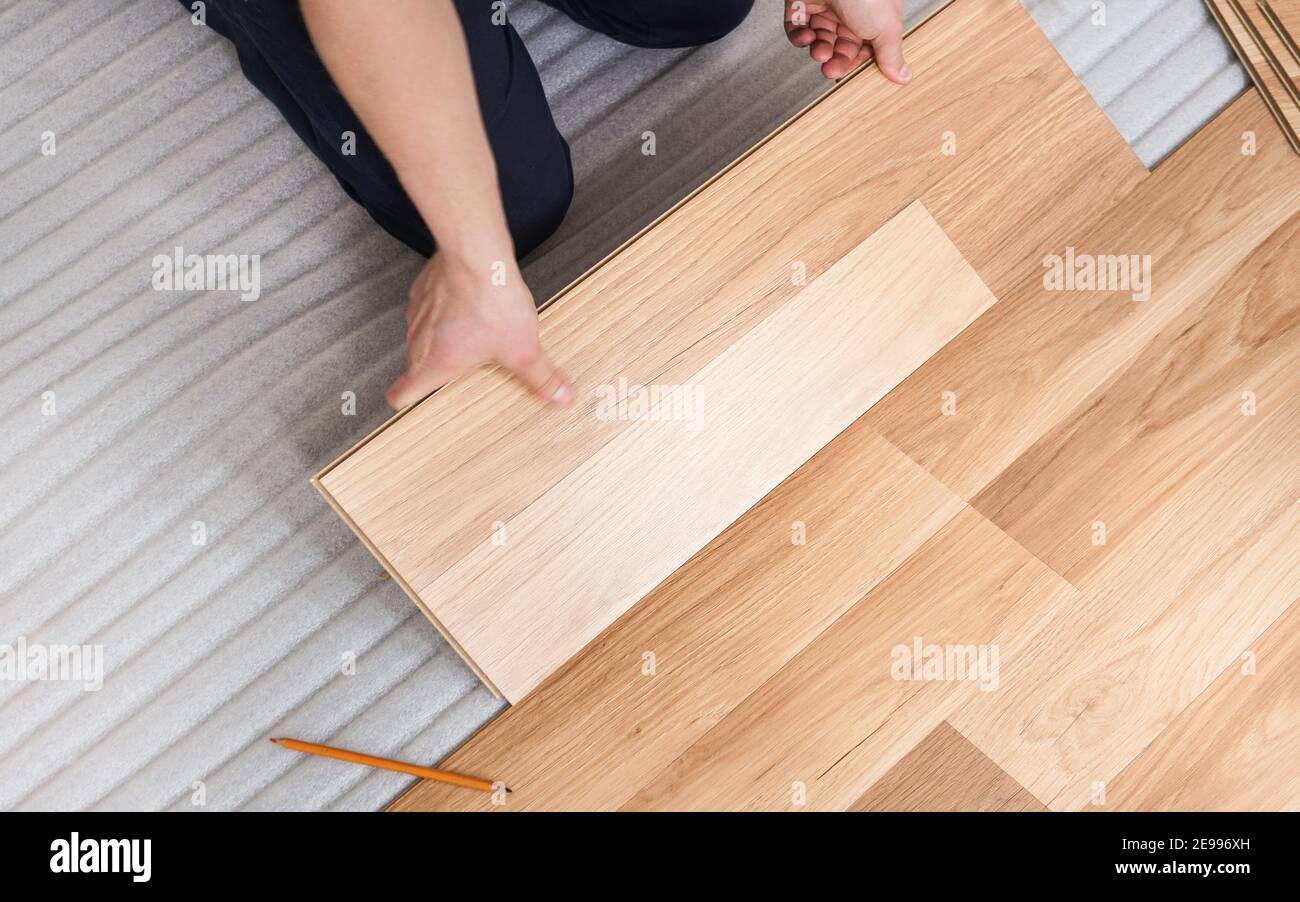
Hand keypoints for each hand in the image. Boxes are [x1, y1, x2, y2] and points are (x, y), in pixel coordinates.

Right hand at [385, 250, 573, 408]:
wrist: (477, 256)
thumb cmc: (491, 304)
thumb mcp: (523, 350)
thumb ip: (541, 378)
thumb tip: (560, 398)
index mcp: (435, 364)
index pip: (401, 393)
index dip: (405, 398)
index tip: (411, 400)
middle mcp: (419, 341)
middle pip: (418, 364)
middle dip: (439, 366)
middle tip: (465, 364)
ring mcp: (417, 314)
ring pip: (424, 334)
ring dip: (443, 335)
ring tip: (472, 331)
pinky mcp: (423, 289)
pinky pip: (430, 308)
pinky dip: (445, 309)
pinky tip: (469, 305)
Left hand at [784, 0, 909, 82]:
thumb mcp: (886, 26)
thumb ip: (891, 53)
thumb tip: (904, 76)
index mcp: (875, 16)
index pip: (866, 48)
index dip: (858, 64)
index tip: (853, 77)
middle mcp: (851, 11)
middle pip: (841, 47)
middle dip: (836, 62)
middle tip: (831, 70)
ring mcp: (827, 6)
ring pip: (820, 39)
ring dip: (818, 52)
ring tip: (820, 53)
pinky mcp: (802, 3)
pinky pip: (797, 28)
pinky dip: (799, 38)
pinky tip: (806, 38)